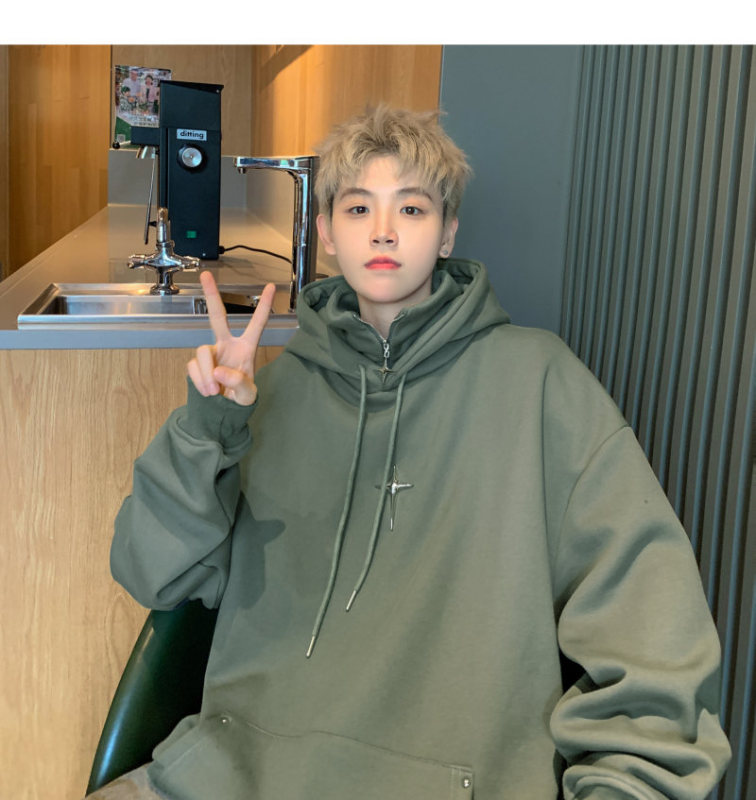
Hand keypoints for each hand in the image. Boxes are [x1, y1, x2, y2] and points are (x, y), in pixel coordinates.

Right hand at [187, 271, 275, 405]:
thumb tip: (219, 371)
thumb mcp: (248, 395)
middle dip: (212, 295)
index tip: (271, 287)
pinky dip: (199, 380)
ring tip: (214, 391)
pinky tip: (208, 392)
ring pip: (202, 351)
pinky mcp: (196, 364)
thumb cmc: (240, 400)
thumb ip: (238, 383)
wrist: (221, 413)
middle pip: (217, 316)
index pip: (257, 324)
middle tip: (205, 275)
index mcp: (246, 348)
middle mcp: (227, 345)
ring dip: (206, 372)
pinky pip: (193, 366)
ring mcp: (210, 354)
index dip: (264, 306)